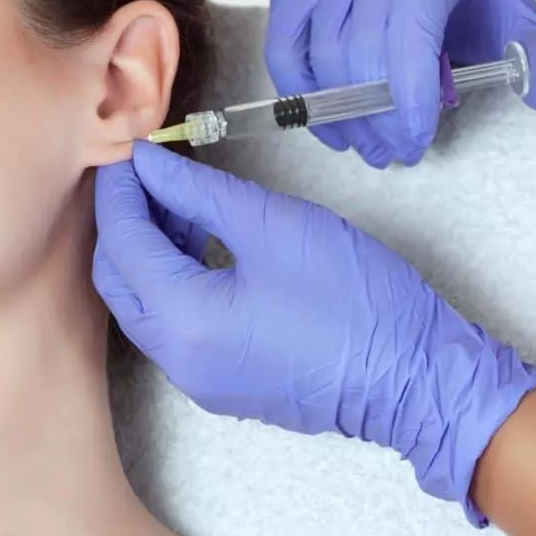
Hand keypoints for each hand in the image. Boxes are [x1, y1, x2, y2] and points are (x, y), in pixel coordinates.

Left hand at [93, 140, 535, 522]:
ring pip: (143, 304)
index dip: (120, 191)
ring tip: (180, 200)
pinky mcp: (221, 383)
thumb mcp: (273, 224)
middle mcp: (176, 359)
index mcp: (184, 321)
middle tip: (144, 174)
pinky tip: (200, 242)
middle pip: (118, 278)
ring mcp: (197, 378)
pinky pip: (173, 326)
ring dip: (149, 250)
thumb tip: (149, 165)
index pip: (123, 243)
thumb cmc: (356, 301)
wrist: (417, 380)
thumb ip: (198, 191)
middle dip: (124, 222)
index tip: (128, 152)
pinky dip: (173, 281)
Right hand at [266, 0, 535, 167]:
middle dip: (378, 112)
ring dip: (342, 112)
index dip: (409, 81)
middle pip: (362, 42)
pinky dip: (301, 94)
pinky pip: (284, 46)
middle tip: (397, 153)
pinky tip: (329, 125)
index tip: (417, 134)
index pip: (414, 14)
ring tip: (369, 147)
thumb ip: (535, 53)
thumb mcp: (511, 5)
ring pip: (320, 50)